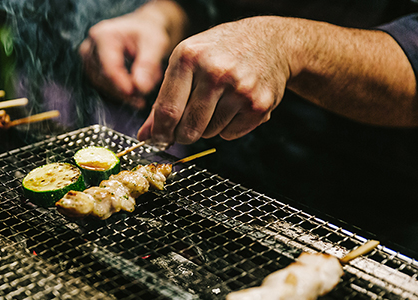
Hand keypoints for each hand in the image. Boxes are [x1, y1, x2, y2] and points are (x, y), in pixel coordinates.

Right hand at [78, 1, 187, 108]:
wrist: (141, 29)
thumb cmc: (148, 33)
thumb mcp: (155, 44)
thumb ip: (148, 65)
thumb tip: (141, 88)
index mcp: (103, 35)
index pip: (109, 67)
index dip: (122, 84)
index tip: (137, 95)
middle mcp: (89, 47)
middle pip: (104, 78)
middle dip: (125, 91)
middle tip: (144, 95)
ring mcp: (88, 60)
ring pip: (103, 86)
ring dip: (124, 93)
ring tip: (144, 87)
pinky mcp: (91, 71)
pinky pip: (103, 88)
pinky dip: (120, 93)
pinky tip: (136, 93)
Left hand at [137, 16, 292, 144]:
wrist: (271, 42)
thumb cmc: (221, 51)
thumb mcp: (187, 62)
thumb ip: (164, 99)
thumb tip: (145, 136)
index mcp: (188, 57)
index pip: (167, 110)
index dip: (160, 132)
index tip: (158, 139)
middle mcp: (214, 72)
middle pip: (187, 128)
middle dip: (183, 134)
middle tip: (187, 126)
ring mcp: (239, 88)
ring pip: (208, 133)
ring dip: (208, 127)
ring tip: (218, 103)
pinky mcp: (259, 105)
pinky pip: (230, 134)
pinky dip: (228, 128)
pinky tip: (234, 106)